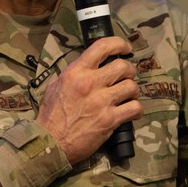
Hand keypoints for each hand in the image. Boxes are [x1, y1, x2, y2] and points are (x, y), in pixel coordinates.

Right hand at [37, 36, 142, 163]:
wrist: (51, 142)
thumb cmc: (51, 115)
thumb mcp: (55, 86)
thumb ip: (72, 75)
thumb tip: (86, 68)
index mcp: (76, 72)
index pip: (102, 47)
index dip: (119, 44)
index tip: (126, 48)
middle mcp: (90, 83)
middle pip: (123, 66)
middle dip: (130, 70)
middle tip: (127, 77)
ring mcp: (101, 101)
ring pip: (131, 86)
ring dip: (133, 90)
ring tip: (129, 95)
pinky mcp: (110, 119)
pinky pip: (134, 108)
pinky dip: (137, 109)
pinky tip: (132, 112)